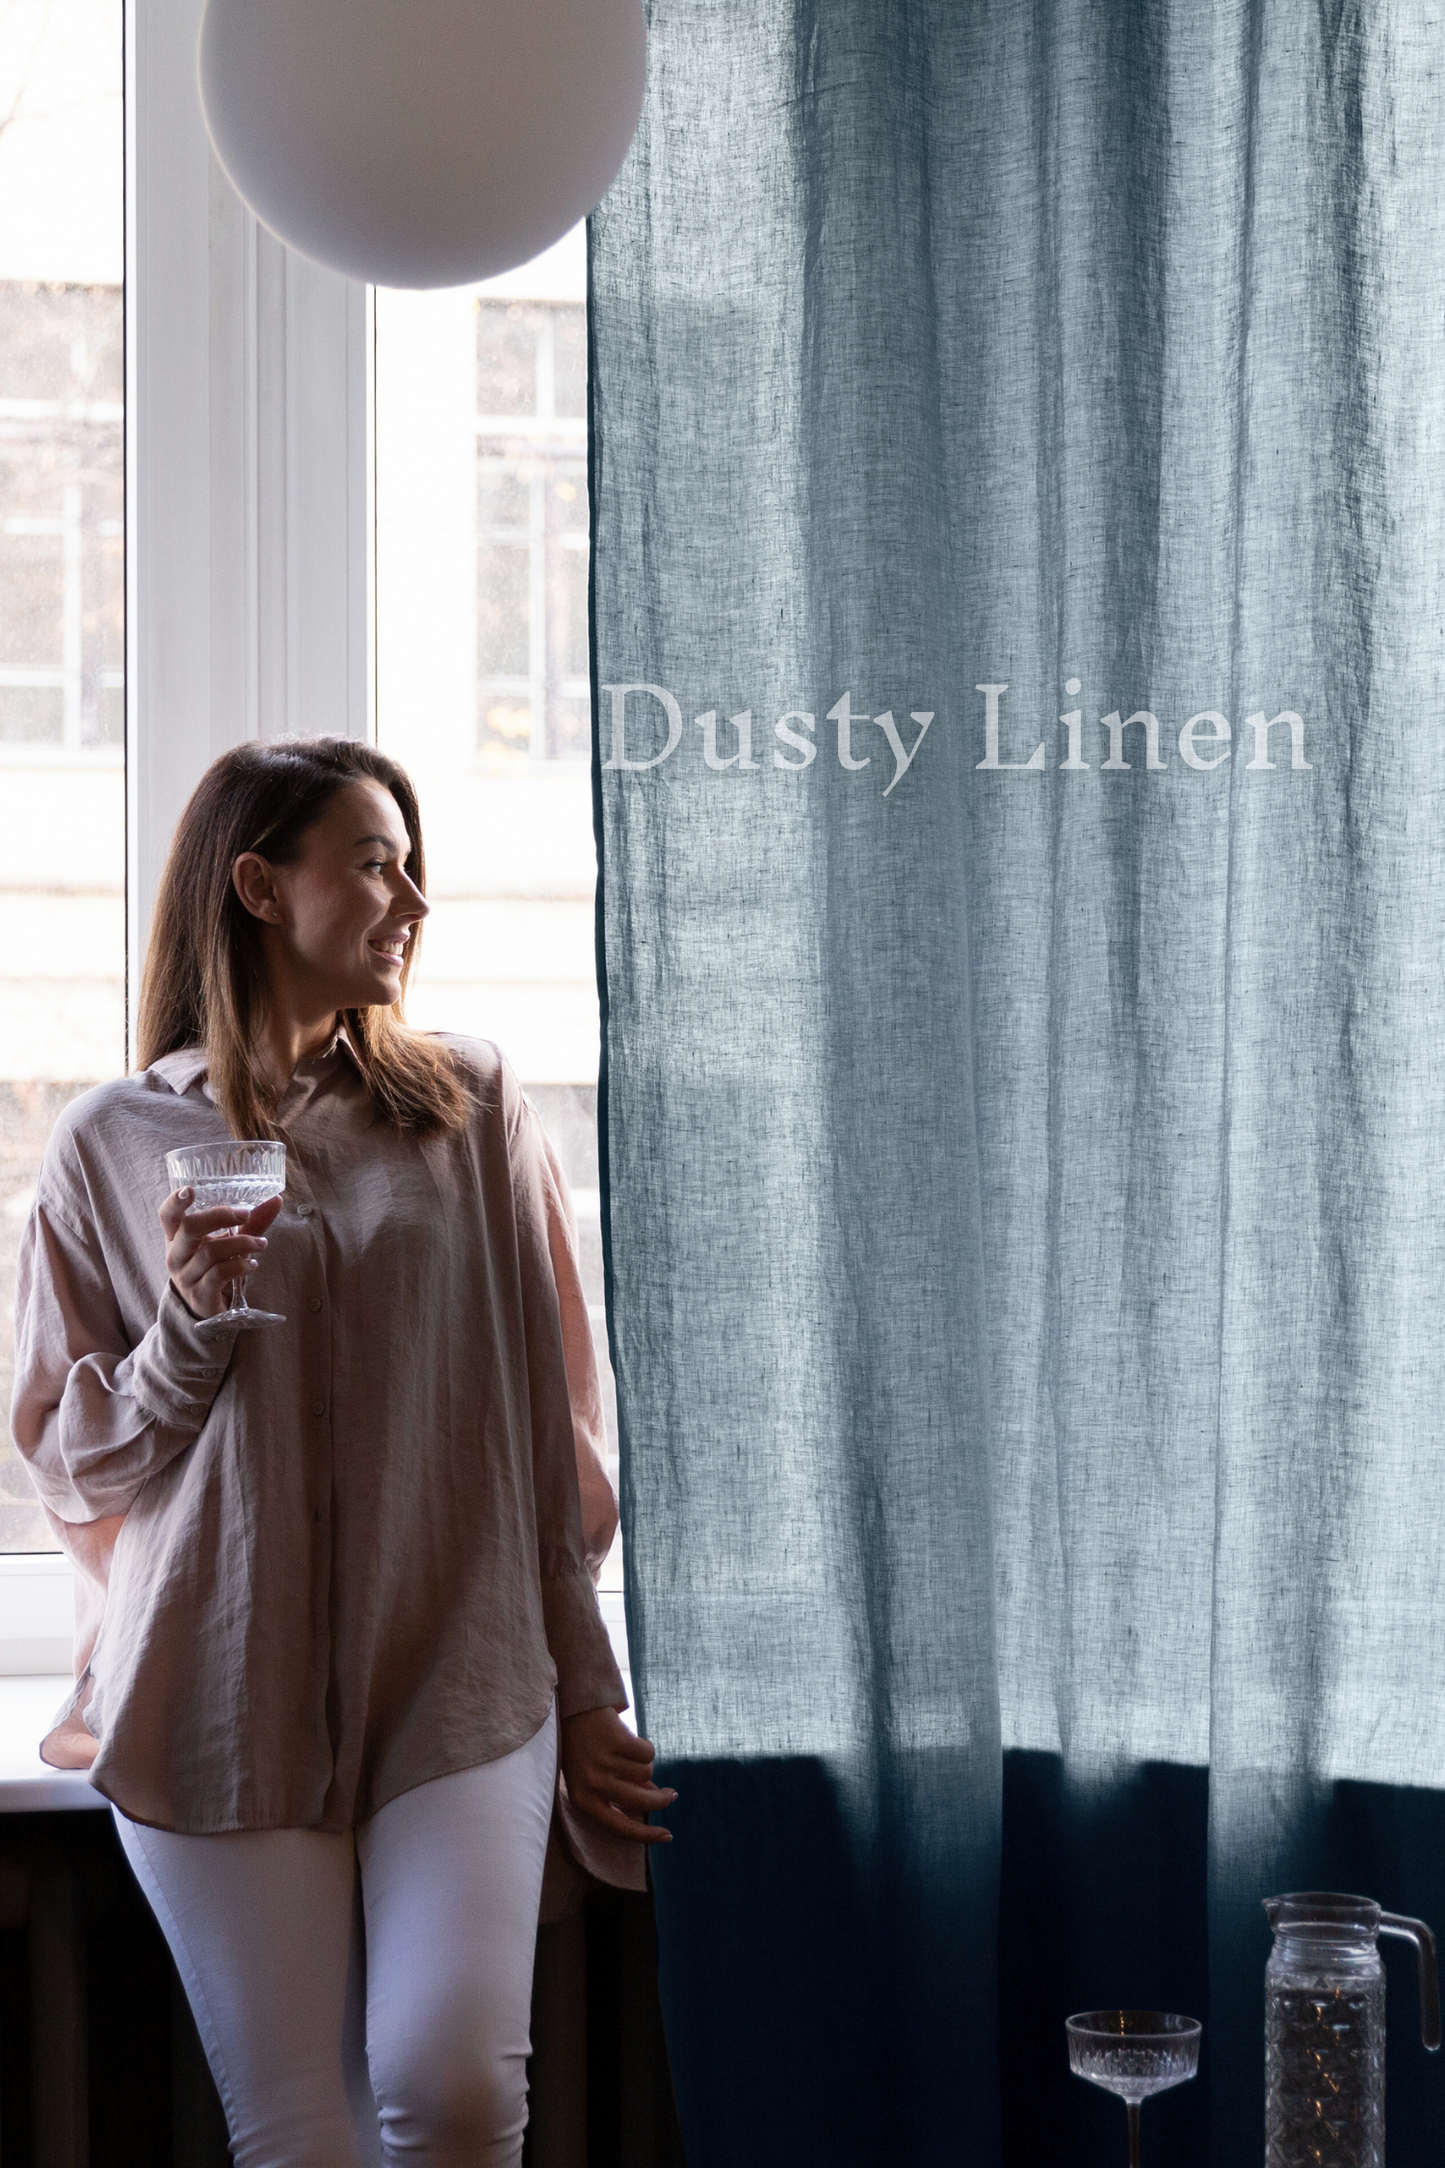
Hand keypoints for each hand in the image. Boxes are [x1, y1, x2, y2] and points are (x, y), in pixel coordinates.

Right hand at [160, 1187, 284, 1320]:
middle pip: (190, 1228)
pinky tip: (252, 1264)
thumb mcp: (228, 1242)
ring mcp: (185, 1276)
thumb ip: (250, 1223)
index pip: (167, 1216)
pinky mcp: (199, 1294)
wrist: (210, 1309)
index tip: (190, 1189)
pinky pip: (219, 1274)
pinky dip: (240, 1265)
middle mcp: (176, 1255)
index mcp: (177, 1237)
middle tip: (246, 1214)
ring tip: (262, 1244)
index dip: (175, 1202)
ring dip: (242, 1243)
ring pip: (210, 1252)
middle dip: (221, 1216)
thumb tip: (276, 1199)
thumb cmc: (215, 1267)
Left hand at [559, 1705, 676, 1844]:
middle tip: (671, 1794)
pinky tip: (629, 1739)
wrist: (573, 1709)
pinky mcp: (618, 1741)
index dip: (646, 1835)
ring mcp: (605, 1762)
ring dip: (643, 1764)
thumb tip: (654, 1800)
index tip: (667, 1836)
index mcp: (583, 1801)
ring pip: (646, 1773)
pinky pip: (648, 1753)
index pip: (619, 1828)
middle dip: (662, 1800)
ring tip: (626, 1752)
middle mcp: (593, 1784)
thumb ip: (619, 1793)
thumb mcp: (593, 1777)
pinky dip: (644, 1747)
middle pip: (641, 1802)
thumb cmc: (584, 1748)